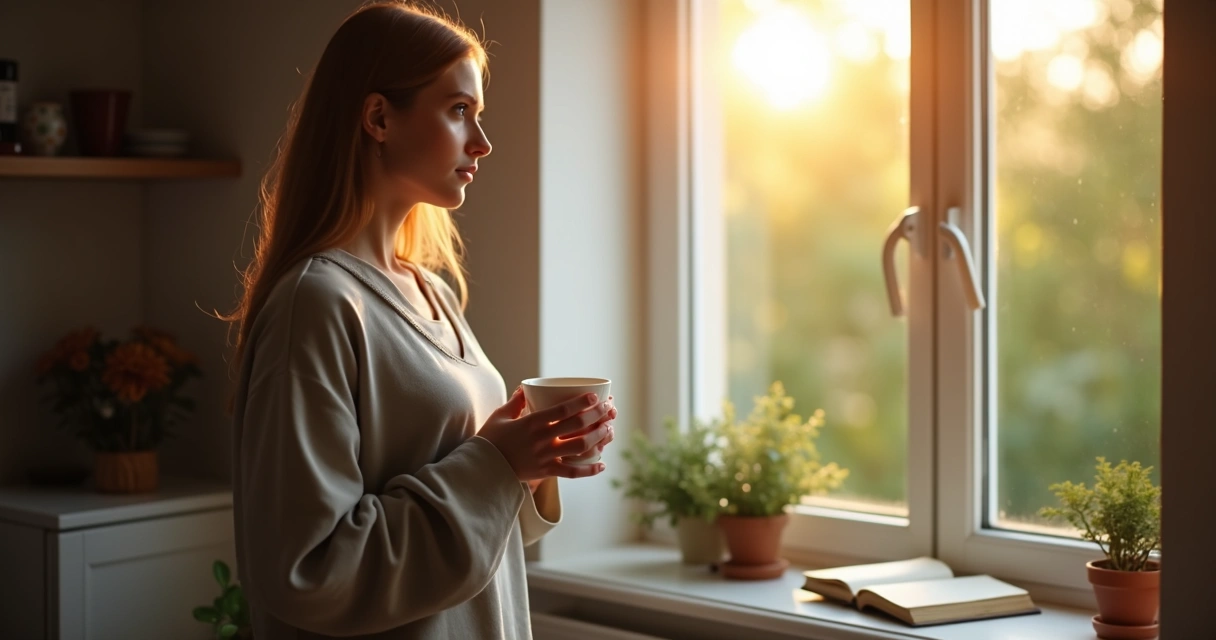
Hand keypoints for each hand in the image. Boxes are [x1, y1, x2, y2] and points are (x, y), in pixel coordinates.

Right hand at [478, 387, 616, 481]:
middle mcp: (542, 439)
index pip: (562, 410)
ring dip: (598, 438)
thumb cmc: (490, 440)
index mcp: (532, 422)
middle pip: (576, 426)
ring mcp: (545, 457)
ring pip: (579, 447)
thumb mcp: (500, 416)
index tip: (595, 397)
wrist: (482, 469)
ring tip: (609, 430)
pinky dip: (589, 470)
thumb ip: (515, 402)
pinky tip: (602, 465)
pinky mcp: (546, 472)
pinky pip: (571, 472)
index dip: (582, 403)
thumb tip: (523, 388)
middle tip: (609, 409)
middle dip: (596, 416)